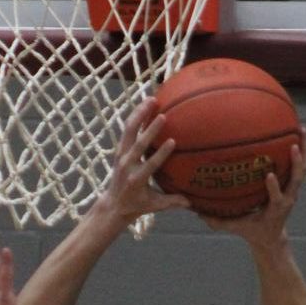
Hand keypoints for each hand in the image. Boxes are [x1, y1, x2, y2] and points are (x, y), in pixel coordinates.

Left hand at [101, 101, 189, 225]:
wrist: (113, 204)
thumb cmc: (137, 205)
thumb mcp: (154, 205)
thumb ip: (172, 202)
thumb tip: (192, 202)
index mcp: (137, 179)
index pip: (150, 164)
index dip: (161, 153)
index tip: (172, 141)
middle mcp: (127, 165)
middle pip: (137, 143)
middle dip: (149, 129)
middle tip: (162, 114)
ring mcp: (121, 155)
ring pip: (128, 130)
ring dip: (139, 114)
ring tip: (152, 99)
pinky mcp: (119, 149)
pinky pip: (126, 129)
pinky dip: (135, 115)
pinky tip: (145, 104)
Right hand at [198, 127, 305, 244]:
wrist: (272, 236)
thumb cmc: (253, 230)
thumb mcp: (236, 227)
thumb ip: (218, 221)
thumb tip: (197, 212)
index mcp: (275, 209)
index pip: (276, 198)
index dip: (274, 187)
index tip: (269, 174)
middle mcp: (288, 198)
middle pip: (298, 178)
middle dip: (297, 161)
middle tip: (294, 143)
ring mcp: (293, 190)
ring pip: (303, 168)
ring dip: (305, 150)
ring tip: (301, 129)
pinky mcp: (293, 185)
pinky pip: (300, 165)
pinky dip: (302, 150)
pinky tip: (297, 132)